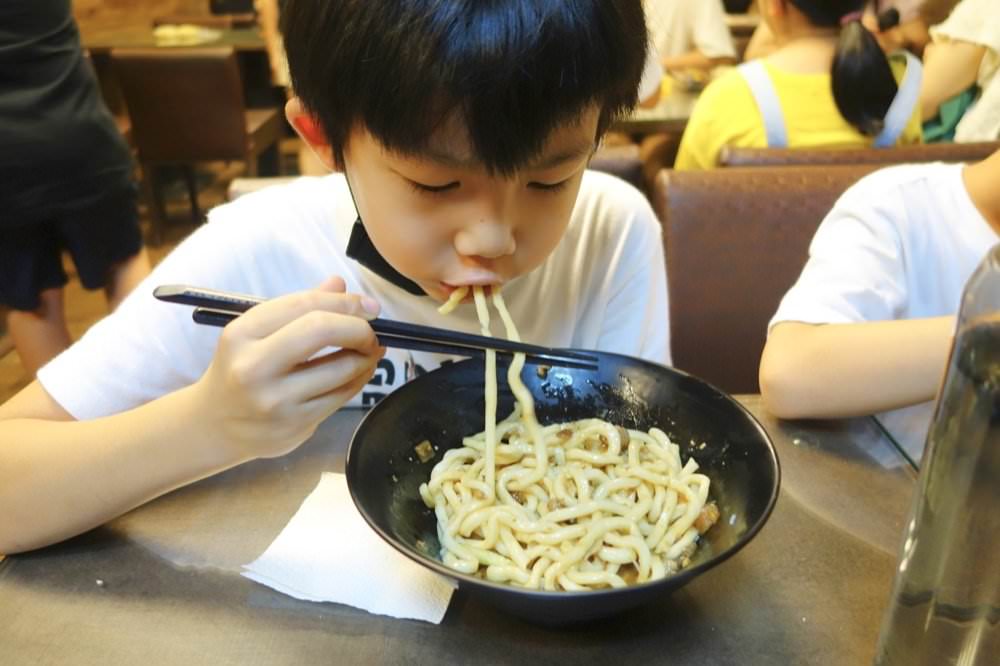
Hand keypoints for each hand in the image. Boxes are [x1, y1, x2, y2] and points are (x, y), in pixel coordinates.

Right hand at [193, 277, 383, 460]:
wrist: (215, 425)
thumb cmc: (241, 368)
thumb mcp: (256, 333)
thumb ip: (299, 307)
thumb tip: (340, 285)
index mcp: (242, 334)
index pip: (304, 306)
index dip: (345, 301)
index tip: (368, 306)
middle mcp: (254, 367)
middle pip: (323, 331)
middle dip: (359, 327)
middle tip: (373, 331)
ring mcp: (275, 401)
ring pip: (342, 368)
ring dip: (367, 356)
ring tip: (370, 350)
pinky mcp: (294, 426)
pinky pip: (341, 396)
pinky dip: (359, 379)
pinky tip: (360, 371)